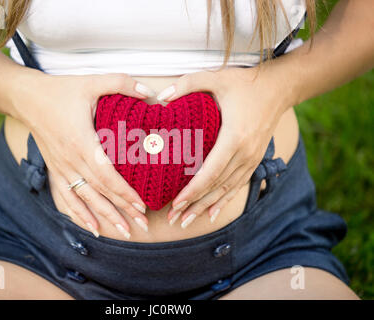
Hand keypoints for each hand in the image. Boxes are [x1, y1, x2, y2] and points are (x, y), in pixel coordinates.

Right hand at [13, 72, 155, 237]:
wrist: (27, 98)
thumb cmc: (61, 90)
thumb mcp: (92, 82)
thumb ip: (121, 83)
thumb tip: (149, 92)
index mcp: (81, 142)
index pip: (106, 175)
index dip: (124, 192)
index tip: (142, 205)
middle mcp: (70, 160)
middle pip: (99, 192)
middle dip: (121, 210)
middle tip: (142, 225)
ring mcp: (61, 168)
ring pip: (84, 199)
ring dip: (104, 217)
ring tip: (123, 232)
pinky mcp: (55, 170)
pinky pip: (65, 198)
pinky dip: (78, 214)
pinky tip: (91, 228)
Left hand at [156, 66, 293, 227]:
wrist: (278, 88)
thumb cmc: (244, 83)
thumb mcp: (215, 77)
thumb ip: (187, 84)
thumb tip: (160, 98)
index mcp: (234, 137)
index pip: (211, 171)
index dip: (193, 190)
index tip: (176, 203)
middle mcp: (245, 153)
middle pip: (216, 186)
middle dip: (194, 204)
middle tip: (173, 219)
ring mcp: (251, 159)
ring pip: (226, 190)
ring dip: (205, 207)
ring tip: (186, 222)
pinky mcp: (254, 160)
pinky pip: (238, 186)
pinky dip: (223, 201)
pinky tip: (211, 214)